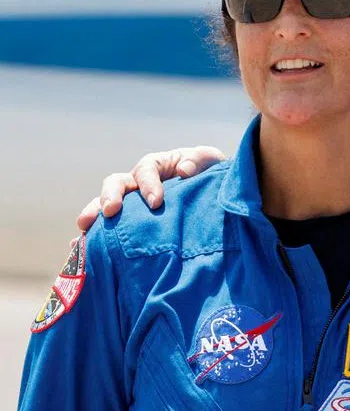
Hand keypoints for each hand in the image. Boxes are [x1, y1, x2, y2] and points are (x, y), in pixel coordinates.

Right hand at [76, 146, 226, 230]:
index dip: (148, 184)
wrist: (211, 196)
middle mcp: (137, 183)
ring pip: (103, 205)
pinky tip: (78, 250)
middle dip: (111, 196)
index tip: (156, 202)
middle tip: (111, 211)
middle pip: (116, 183)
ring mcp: (129, 203)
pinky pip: (104, 228)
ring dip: (93, 214)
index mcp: (156, 166)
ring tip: (85, 228)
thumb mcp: (210, 161)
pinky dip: (90, 237)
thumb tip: (183, 171)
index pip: (146, 170)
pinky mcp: (127, 224)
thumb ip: (199, 160)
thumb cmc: (209, 174)